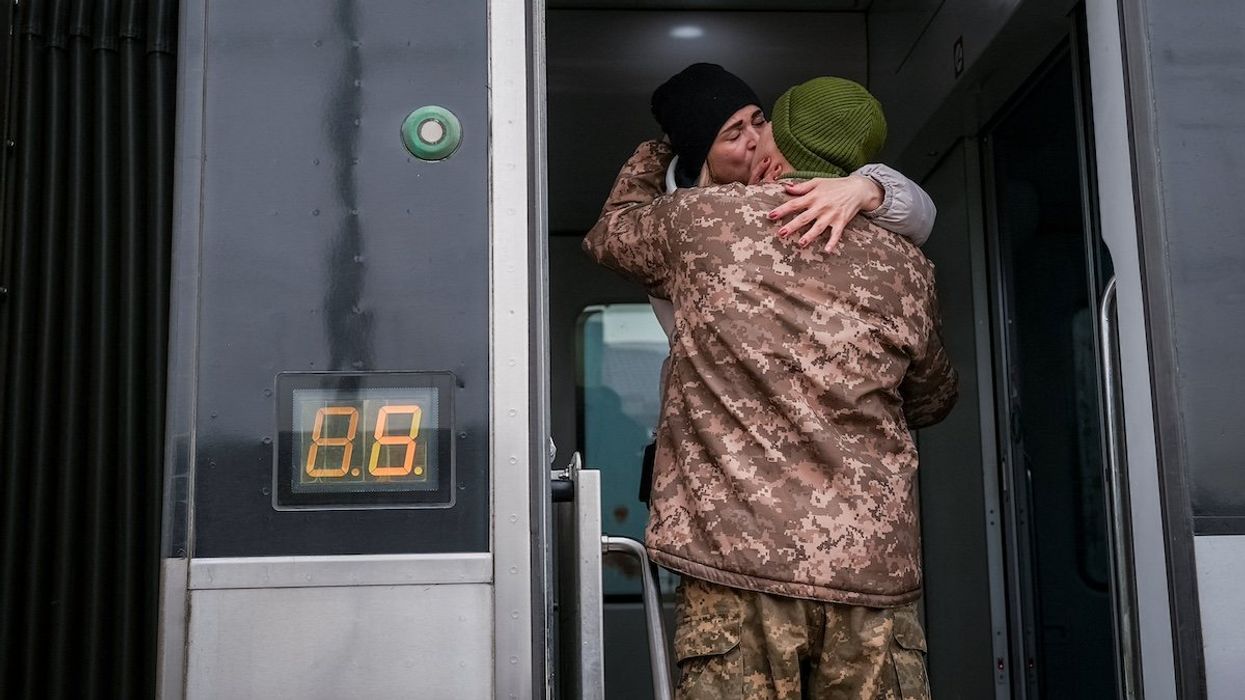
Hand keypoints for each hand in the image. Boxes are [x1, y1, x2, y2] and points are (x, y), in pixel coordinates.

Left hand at [768, 175, 884, 251]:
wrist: (858, 188)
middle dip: (792, 226)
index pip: (794, 204)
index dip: (782, 210)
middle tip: (781, 233)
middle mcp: (821, 206)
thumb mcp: (818, 182)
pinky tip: (827, 251)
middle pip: (804, 218)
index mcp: (813, 197)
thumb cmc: (835, 185)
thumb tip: (785, 188)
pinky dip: (832, 242)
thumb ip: (801, 187)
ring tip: (801, 244)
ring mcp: (831, 215)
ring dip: (810, 236)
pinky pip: (836, 234)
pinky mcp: (841, 221)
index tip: (770, 216)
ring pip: (818, 227)